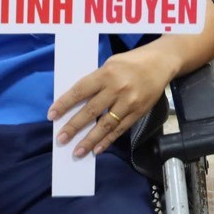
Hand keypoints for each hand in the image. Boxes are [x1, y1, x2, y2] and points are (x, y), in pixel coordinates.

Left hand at [49, 47, 172, 157]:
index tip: (52, 115)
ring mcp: (129, 103)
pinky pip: (120, 130)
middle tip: (60, 139)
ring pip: (105, 125)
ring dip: (89, 140)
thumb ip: (96, 81)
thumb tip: (78, 101)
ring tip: (77, 152)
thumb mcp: (110, 64)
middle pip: (91, 111)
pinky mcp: (138, 113)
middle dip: (73, 127)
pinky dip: (107, 140)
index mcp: (106, 74)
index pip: (80, 91)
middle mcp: (117, 89)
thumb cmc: (131, 62)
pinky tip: (97, 149)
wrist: (160, 64)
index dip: (65, 104)